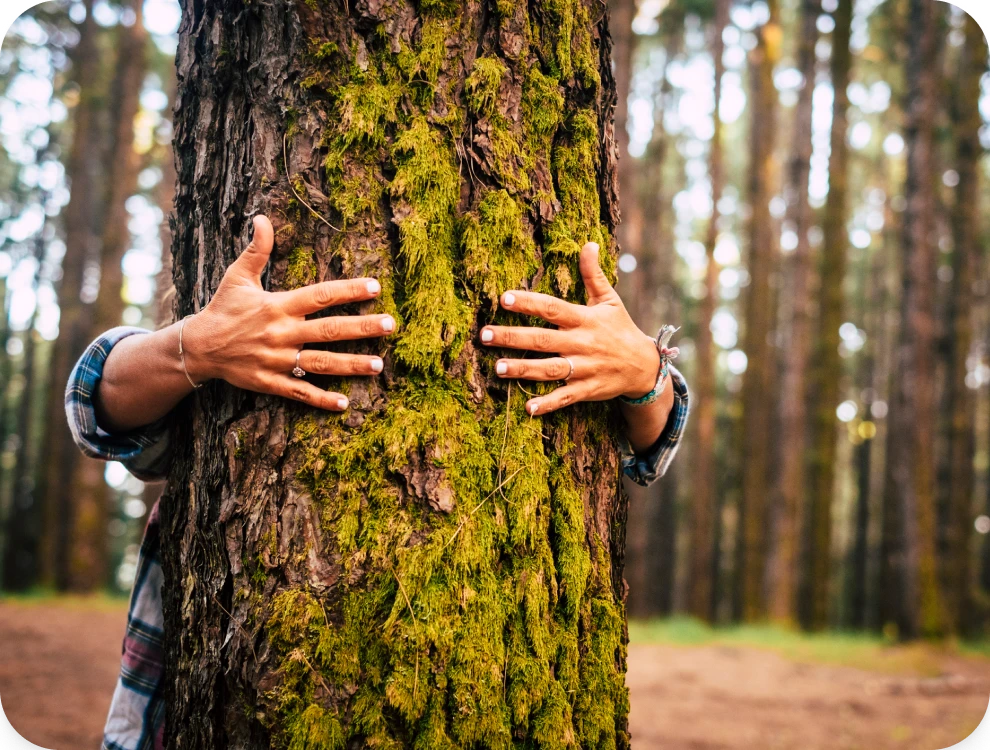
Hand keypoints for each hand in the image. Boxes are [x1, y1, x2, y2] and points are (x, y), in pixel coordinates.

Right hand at [182, 215, 393, 410]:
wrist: (199, 347)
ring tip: (379, 365)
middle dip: (362, 327)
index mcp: (278, 306)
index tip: (375, 287)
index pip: (320, 296)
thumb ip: (257, 250)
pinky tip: (344, 404)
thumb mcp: (238, 276)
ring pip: (320, 363)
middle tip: (391, 324)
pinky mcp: (270, 382)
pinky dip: (321, 399)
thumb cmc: (224, 308)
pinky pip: (299, 392)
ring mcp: (276, 360)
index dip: (348, 290)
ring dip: (351, 365)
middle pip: (329, 330)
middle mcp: (281, 333)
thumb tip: (262, 218)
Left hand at [479, 242, 660, 415]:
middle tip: (485, 335)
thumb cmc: (620, 329)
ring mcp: (584, 368)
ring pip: (549, 369)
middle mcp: (581, 343)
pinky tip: (527, 408)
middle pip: (543, 340)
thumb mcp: (610, 300)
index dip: (529, 303)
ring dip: (523, 369)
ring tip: (498, 368)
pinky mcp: (586, 390)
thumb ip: (593, 274)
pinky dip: (548, 403)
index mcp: (584, 319)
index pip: (552, 309)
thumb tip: (589, 243)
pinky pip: (565, 397)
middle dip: (513, 337)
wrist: (644, 366)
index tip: (504, 298)